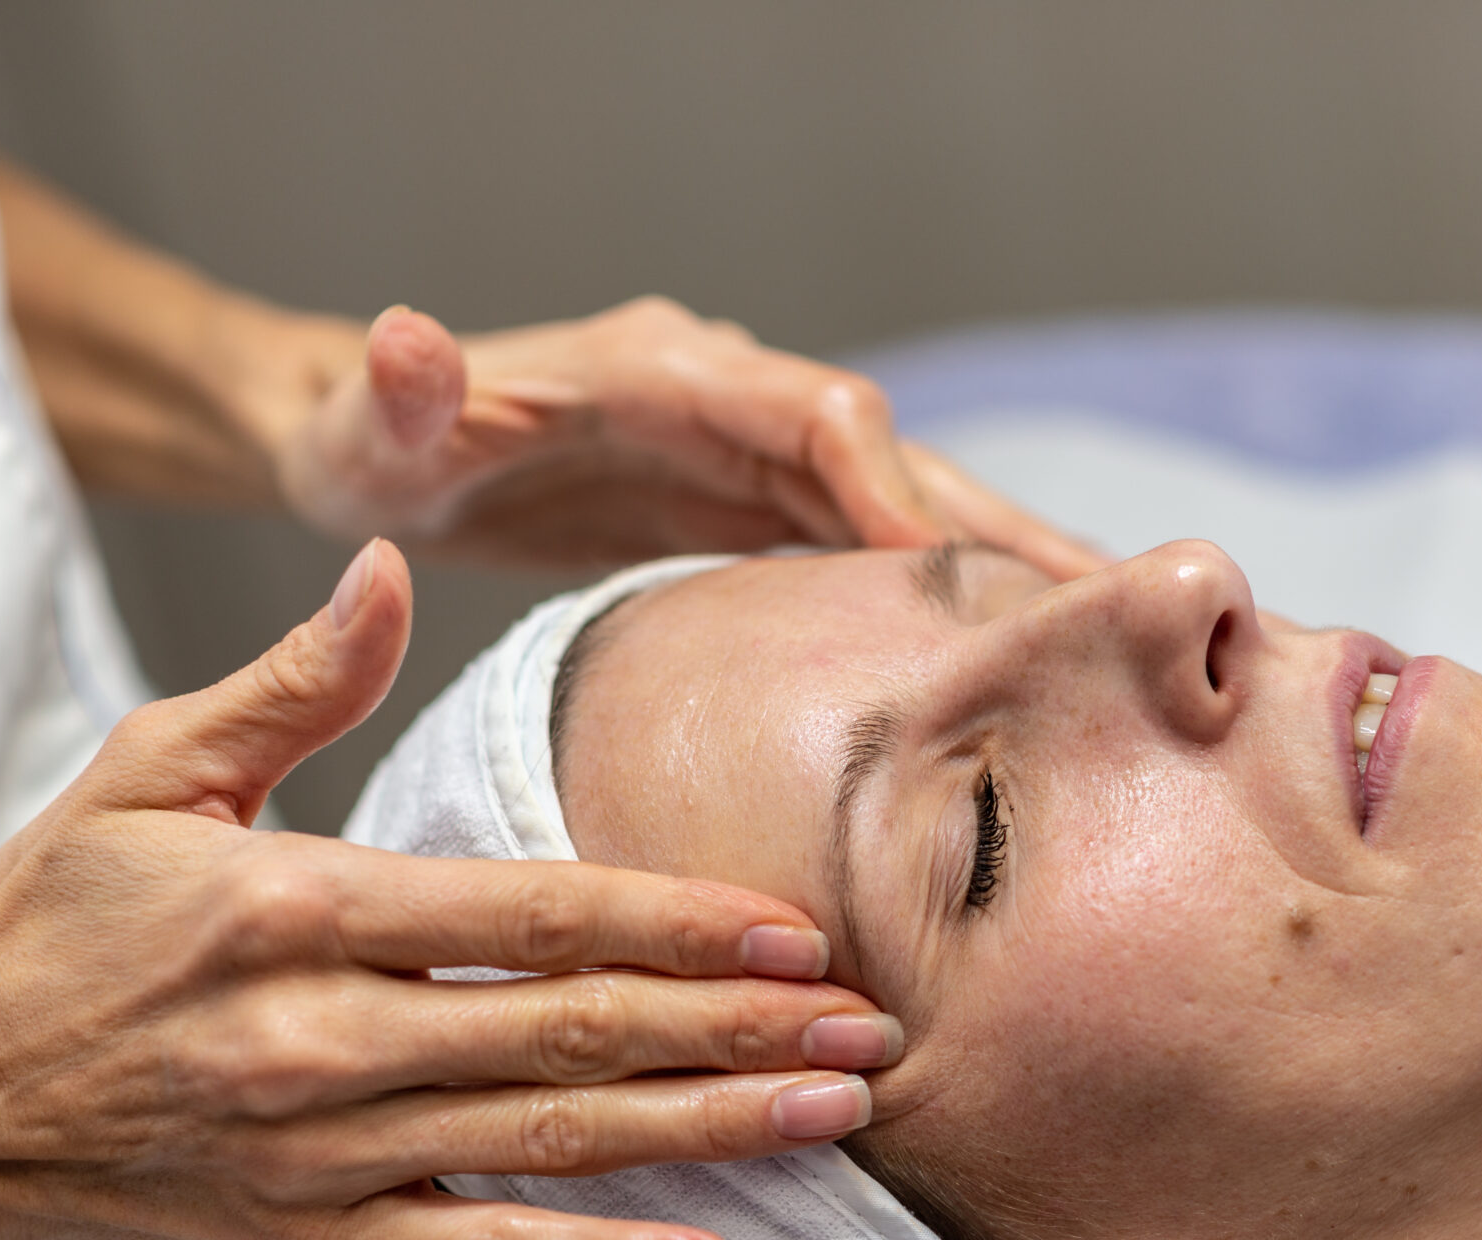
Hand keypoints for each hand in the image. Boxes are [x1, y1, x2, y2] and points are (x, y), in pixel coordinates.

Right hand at [0, 541, 899, 1239]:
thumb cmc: (53, 920)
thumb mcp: (150, 771)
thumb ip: (293, 681)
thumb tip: (390, 562)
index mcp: (293, 909)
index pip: (526, 914)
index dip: (672, 920)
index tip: (793, 926)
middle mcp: (321, 1041)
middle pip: (569, 1035)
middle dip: (733, 1029)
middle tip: (868, 1028)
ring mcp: (323, 1156)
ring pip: (552, 1147)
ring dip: (708, 1131)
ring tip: (835, 1116)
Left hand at [276, 297, 1102, 577]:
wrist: (379, 441)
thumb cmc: (372, 434)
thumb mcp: (373, 423)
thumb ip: (398, 391)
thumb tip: (408, 340)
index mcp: (669, 373)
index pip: (814, 414)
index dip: (889, 484)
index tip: (949, 570)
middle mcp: (734, 402)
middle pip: (900, 460)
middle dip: (1001, 528)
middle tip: (1110, 604)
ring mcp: (753, 456)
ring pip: (909, 508)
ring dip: (1002, 568)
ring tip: (1108, 639)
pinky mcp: (752, 509)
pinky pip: (871, 550)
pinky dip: (945, 595)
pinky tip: (1010, 656)